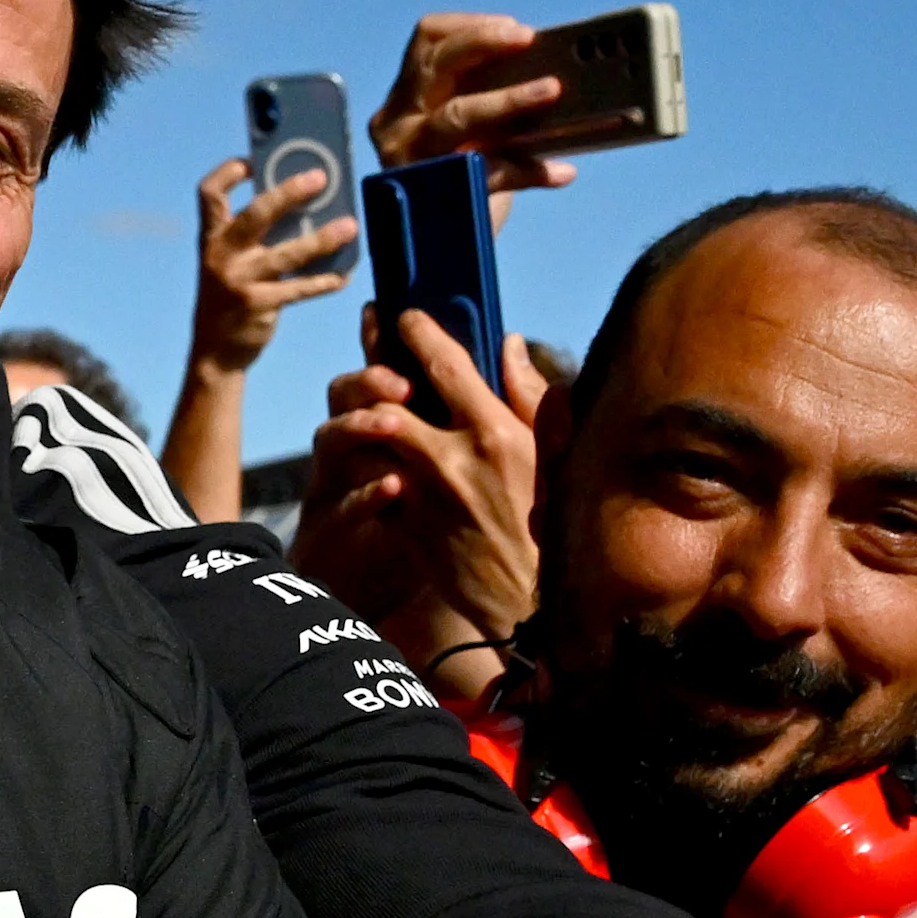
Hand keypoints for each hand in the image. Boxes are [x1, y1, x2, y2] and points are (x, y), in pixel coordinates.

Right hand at [194, 156, 358, 372]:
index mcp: (211, 238)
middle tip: (320, 179)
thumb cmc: (228, 298)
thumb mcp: (229, 262)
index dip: (229, 173)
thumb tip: (302, 206)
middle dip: (289, 193)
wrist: (214, 354)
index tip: (252, 161)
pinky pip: (299, 289)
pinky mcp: (258, 305)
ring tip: (350, 226)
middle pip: (256, 214)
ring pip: (287, 253)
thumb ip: (252, 237)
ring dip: (322, 239)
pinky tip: (343, 276)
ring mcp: (239, 281)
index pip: (209, 194)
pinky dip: (324, 282)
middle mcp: (221, 255)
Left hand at [291, 315, 547, 672]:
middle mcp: (451, 459)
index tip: (403, 316)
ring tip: (363, 396)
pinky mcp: (402, 525)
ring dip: (360, 412)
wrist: (530, 601)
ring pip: (367, 436)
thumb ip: (532, 395)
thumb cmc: (553, 521)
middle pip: (387, 396)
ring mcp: (421, 494)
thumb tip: (509, 346)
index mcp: (496, 434)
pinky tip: (366, 446)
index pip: (445, 365)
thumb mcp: (556, 452)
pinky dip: (362, 460)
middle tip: (370, 346)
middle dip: (372, 366)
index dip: (417, 332)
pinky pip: (365, 480)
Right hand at [368, 13, 577, 228]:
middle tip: (528, 40)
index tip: (514, 29)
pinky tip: (560, 172)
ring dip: (507, 100)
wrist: (442, 248)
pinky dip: (528, 170)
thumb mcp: (468, 127)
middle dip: (482, 43)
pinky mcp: (432, 193)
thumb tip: (548, 68)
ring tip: (550, 90)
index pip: (426, 40)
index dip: (469, 26)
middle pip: (434, 66)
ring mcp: (409, 158)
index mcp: (407, 96)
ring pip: (455, 116)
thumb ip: (492, 96)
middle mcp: (399, 122)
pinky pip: (486, 171)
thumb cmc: (462, 174)